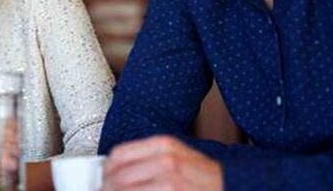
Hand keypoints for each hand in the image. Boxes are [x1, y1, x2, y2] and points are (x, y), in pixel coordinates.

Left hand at [102, 136, 222, 190]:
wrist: (230, 186)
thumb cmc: (203, 177)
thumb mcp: (176, 157)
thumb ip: (148, 159)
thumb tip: (114, 169)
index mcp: (163, 145)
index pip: (118, 155)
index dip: (105, 171)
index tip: (103, 179)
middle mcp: (165, 162)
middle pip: (117, 178)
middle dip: (105, 189)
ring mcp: (169, 184)